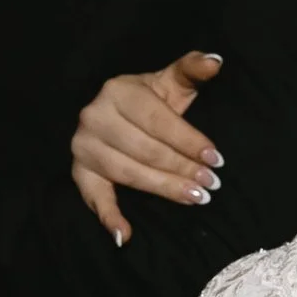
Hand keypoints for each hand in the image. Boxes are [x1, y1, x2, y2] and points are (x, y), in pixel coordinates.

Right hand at [71, 51, 223, 243]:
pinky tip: (125, 235)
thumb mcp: (170, 82)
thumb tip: (214, 61)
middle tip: (211, 184)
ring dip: (163, 188)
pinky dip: (108, 217)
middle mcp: (95, 116)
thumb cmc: (151, 100)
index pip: (159, 121)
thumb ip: (192, 69)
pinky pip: (93, 196)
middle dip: (182, 168)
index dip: (190, 141)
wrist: (116, 113)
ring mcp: (84, 145)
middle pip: (145, 149)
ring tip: (194, 198)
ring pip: (128, 173)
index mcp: (119, 91)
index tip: (216, 159)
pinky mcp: (80, 170)